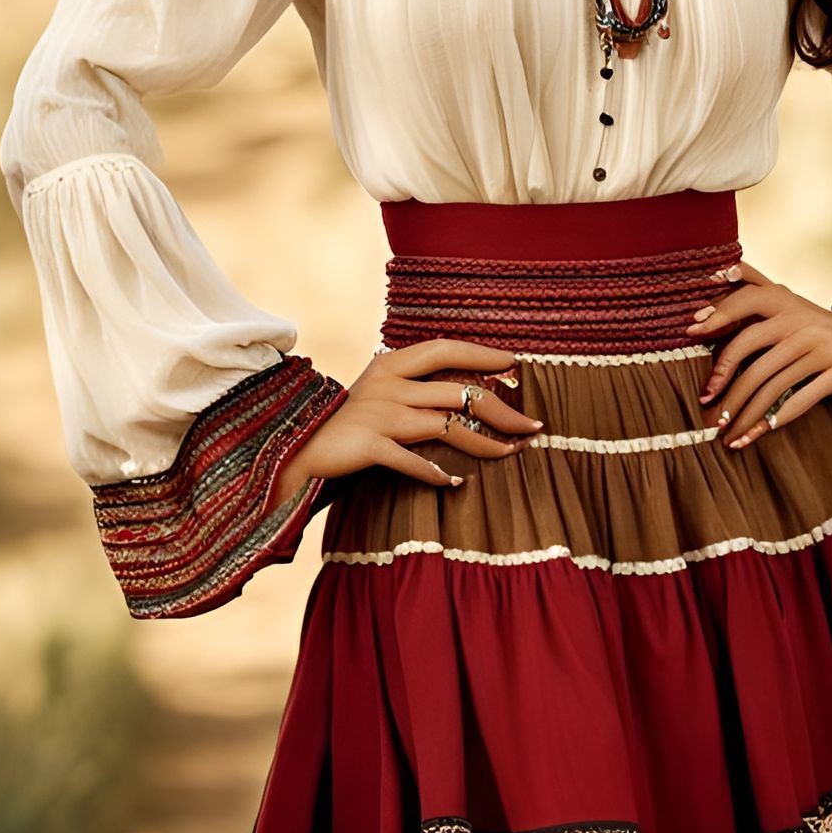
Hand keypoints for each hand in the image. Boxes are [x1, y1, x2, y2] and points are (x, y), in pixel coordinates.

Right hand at [272, 339, 542, 502]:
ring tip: (511, 453)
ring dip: (485, 443)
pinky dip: (436, 474)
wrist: (297, 447)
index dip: (482, 355)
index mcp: (391, 364)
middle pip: (458, 391)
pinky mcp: (369, 446)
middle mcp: (388, 384)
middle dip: (503, 409)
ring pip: (446, 426)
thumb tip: (465, 388)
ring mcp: (379, 415)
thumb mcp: (379, 391)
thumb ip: (414, 384)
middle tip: (534, 425)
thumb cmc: (347, 422)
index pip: (445, 349)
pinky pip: (412, 460)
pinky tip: (456, 483)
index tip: (516, 363)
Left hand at [693, 259, 831, 448]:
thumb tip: (718, 271)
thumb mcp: (796, 308)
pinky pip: (801, 398)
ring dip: (745, 412)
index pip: (744, 300)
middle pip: (750, 346)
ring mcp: (824, 345)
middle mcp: (803, 319)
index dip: (717, 313)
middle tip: (706, 404)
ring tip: (727, 433)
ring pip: (772, 381)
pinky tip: (759, 434)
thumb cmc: (827, 333)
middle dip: (724, 379)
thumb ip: (760, 288)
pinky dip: (776, 419)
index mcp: (787, 302)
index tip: (689, 332)